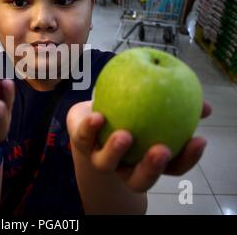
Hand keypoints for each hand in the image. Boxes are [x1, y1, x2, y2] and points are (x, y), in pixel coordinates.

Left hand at [67, 101, 210, 192]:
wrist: (91, 118)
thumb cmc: (129, 115)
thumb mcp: (154, 109)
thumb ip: (177, 109)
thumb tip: (205, 107)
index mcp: (144, 161)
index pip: (170, 168)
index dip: (186, 159)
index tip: (198, 140)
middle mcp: (123, 166)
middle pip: (138, 180)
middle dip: (150, 169)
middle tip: (161, 150)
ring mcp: (100, 157)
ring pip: (106, 165)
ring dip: (116, 151)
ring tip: (125, 135)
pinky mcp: (81, 142)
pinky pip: (84, 138)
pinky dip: (90, 129)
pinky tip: (98, 117)